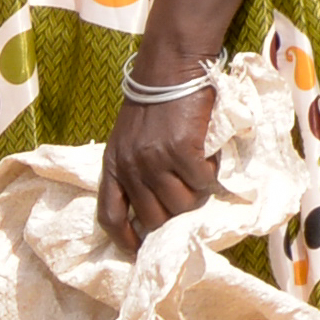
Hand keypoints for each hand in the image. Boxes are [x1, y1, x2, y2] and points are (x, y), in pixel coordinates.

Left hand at [98, 58, 224, 252]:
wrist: (169, 69)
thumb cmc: (153, 103)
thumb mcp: (129, 139)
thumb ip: (135, 168)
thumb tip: (158, 201)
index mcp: (112, 166)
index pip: (110, 216)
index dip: (125, 239)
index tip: (139, 251)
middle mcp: (130, 168)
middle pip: (153, 218)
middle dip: (174, 219)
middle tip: (190, 208)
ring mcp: (155, 160)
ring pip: (181, 205)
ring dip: (196, 197)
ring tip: (201, 179)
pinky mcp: (181, 151)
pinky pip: (201, 182)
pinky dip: (210, 177)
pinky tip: (209, 162)